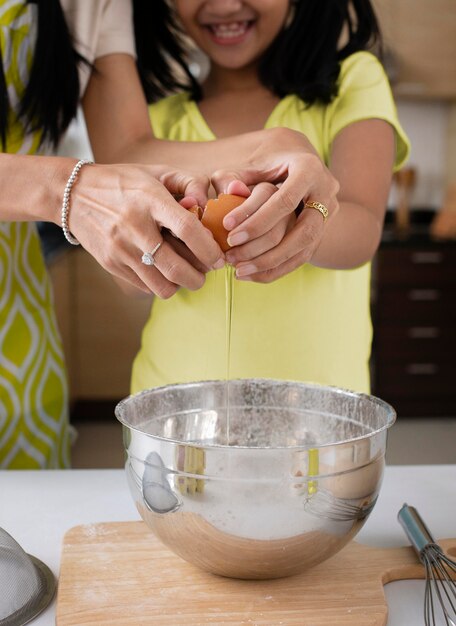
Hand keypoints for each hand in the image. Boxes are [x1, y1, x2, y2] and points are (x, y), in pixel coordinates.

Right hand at [69, 163, 224, 297]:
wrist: (73, 194)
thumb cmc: (124, 182)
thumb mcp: (157, 172)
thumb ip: (188, 183)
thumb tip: (206, 206)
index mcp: (150, 199)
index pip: (187, 229)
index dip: (208, 248)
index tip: (218, 258)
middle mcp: (134, 226)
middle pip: (176, 268)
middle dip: (199, 277)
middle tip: (206, 272)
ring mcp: (120, 249)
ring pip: (162, 285)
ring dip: (181, 285)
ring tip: (185, 273)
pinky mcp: (111, 264)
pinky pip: (146, 287)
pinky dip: (160, 283)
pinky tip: (162, 269)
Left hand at [211, 128, 339, 280]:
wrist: (295, 163)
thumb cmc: (266, 162)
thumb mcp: (249, 164)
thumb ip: (234, 176)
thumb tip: (231, 190)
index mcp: (308, 168)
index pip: (285, 200)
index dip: (256, 219)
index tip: (227, 231)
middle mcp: (326, 192)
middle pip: (302, 231)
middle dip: (265, 248)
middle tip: (231, 258)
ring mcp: (329, 213)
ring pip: (305, 248)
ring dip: (270, 264)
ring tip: (239, 271)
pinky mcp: (322, 231)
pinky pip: (302, 256)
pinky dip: (277, 268)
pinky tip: (251, 274)